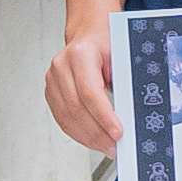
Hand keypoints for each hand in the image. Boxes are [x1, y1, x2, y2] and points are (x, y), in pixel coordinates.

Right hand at [42, 31, 120, 153]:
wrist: (89, 33)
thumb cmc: (106, 42)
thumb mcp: (121, 56)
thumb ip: (123, 82)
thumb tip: (131, 114)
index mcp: (80, 54)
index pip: (89, 92)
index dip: (103, 117)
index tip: (117, 133)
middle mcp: (61, 66)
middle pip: (77, 108)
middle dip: (97, 133)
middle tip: (114, 146)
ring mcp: (53, 79)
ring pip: (67, 117)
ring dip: (87, 137)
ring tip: (106, 147)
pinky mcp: (51, 92)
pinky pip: (62, 118)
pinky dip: (78, 133)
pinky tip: (91, 139)